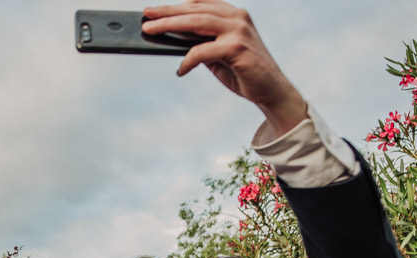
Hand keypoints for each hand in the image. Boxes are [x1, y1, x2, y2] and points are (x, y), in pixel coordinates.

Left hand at [141, 0, 306, 135]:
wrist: (271, 90)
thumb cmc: (244, 72)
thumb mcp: (218, 55)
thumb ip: (202, 44)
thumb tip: (176, 39)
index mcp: (233, 15)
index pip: (200, 4)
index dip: (176, 6)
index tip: (154, 10)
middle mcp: (237, 17)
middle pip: (195, 10)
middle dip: (167, 12)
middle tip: (146, 15)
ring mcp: (238, 31)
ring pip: (197, 22)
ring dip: (170, 25)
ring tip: (151, 30)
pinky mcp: (237, 48)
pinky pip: (203, 51)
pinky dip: (188, 60)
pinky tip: (180, 70)